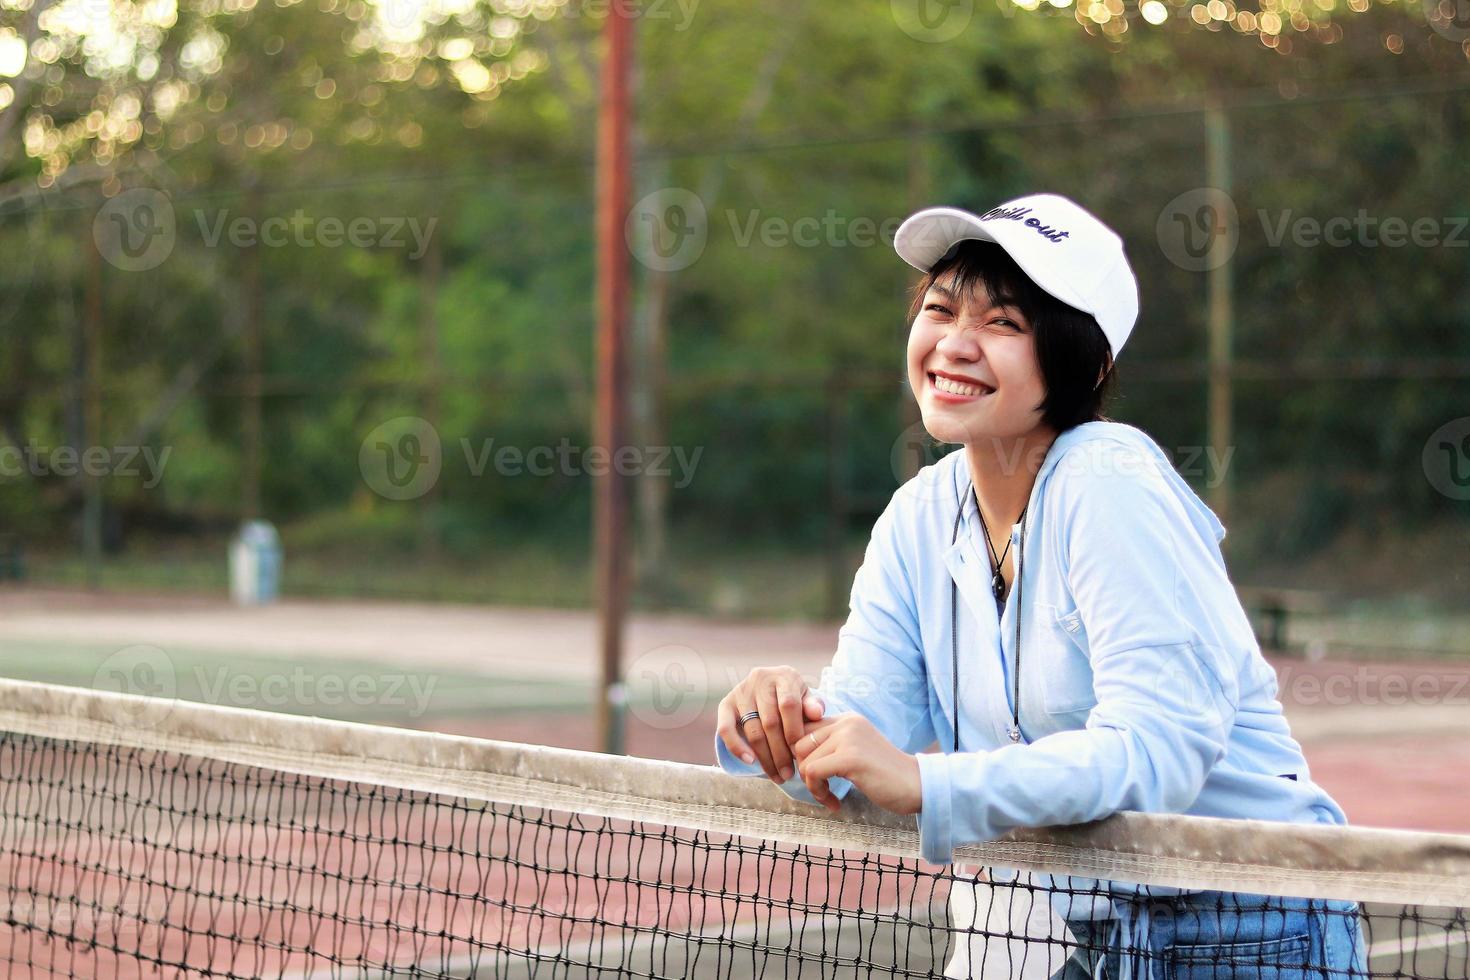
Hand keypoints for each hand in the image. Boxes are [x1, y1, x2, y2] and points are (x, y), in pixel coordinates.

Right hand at [717, 665, 823, 784]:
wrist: (771, 686)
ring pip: (752, 730)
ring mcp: (741, 691)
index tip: (800, 755)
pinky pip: (725, 729)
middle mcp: (760, 679)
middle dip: (781, 753)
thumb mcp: (807, 697)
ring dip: (765, 757)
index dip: (794, 731)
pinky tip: (750, 762)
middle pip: (770, 722)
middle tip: (789, 774)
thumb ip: (813, 705)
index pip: (788, 705)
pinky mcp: (726, 703)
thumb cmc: (794, 697)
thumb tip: (817, 714)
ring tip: (777, 776)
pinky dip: (736, 747)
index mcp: (784, 676)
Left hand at [791, 713, 921, 816]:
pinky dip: (819, 792)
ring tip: (830, 797)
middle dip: (805, 771)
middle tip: (821, 788)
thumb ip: (831, 745)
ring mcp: (848, 737)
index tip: (813, 775)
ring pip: (805, 761)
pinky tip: (834, 802)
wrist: (916, 785)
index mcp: (847, 719)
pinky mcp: (850, 757)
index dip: (801, 755)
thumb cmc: (885, 774)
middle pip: (799, 744)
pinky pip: (814, 773)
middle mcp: (846, 723)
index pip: (805, 729)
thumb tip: (794, 751)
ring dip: (813, 786)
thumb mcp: (856, 750)